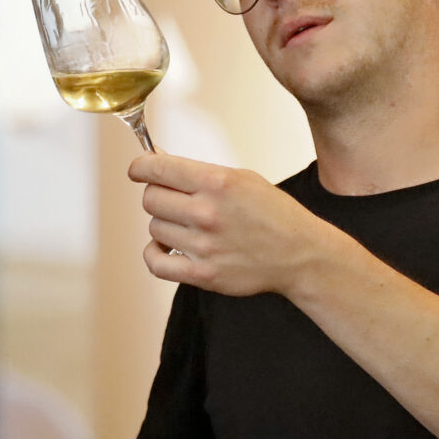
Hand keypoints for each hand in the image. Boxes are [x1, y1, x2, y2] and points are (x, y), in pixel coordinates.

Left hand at [128, 152, 333, 297]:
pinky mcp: (203, 274)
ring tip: (186, 226)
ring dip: (165, 225)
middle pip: (151, 199)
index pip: (157, 169)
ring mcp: (204, 245)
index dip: (140, 167)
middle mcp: (208, 212)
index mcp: (218, 182)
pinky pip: (155, 263)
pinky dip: (154, 253)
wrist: (299, 254)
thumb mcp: (242, 178)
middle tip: (174, 200)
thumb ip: (200, 173)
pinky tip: (167, 247)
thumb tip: (157, 164)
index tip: (138, 170)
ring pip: (155, 228)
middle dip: (158, 196)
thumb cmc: (273, 214)